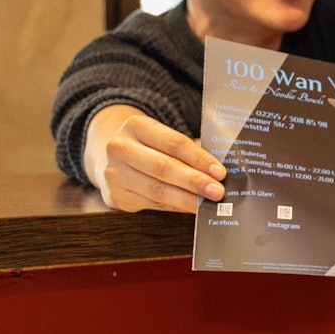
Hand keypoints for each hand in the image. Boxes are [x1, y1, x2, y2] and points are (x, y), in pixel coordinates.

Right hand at [84, 106, 226, 212]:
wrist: (114, 158)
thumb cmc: (151, 147)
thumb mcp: (164, 138)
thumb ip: (189, 149)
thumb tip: (219, 170)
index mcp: (136, 125)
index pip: (174, 143)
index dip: (199, 159)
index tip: (220, 172)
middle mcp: (119, 147)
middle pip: (163, 167)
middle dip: (194, 181)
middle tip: (218, 191)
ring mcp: (114, 173)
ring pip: (157, 190)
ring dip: (186, 199)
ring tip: (207, 203)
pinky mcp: (116, 196)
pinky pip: (152, 204)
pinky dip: (175, 207)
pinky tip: (191, 207)